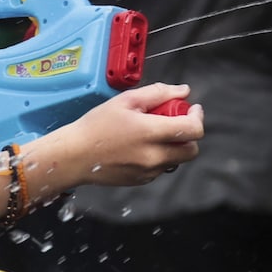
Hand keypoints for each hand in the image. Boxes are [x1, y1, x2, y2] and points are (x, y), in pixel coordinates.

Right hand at [37, 83, 202, 189]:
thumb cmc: (95, 126)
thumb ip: (157, 93)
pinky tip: (139, 148)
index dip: (197, 117)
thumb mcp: (124, 101)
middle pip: (192, 150)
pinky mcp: (143, 180)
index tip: (192, 110)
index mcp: (150, 132)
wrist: (74, 155)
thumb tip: (182, 91)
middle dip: (188, 135)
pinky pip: (161, 168)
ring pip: (177, 160)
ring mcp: (149, 171)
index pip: (193, 129)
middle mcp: (154, 155)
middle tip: (173, 124)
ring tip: (152, 136)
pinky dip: (158, 157)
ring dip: (173, 146)